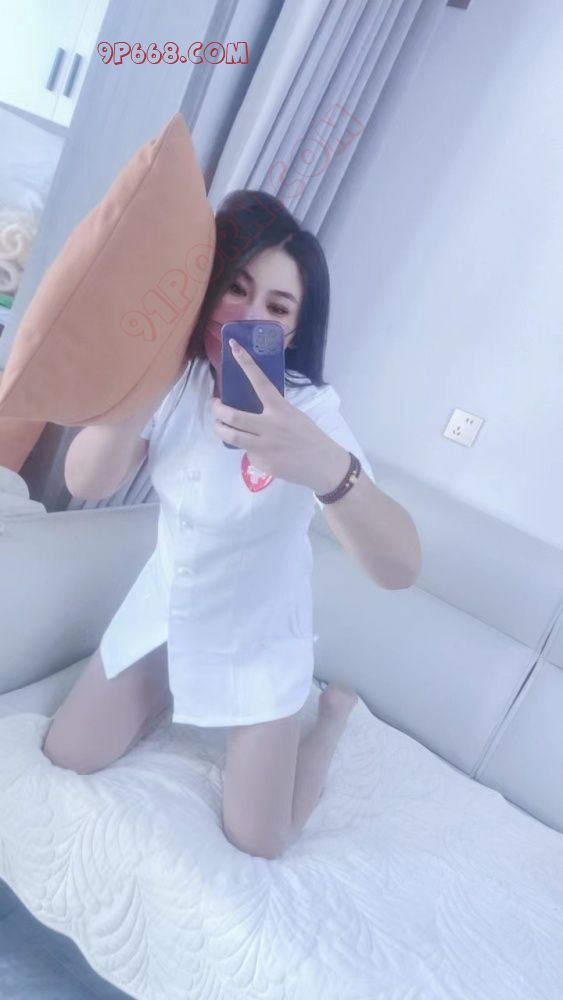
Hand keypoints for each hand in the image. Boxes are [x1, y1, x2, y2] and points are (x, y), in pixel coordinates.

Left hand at [211, 339, 342, 490]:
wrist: (323, 466)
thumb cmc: (310, 437)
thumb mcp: (294, 416)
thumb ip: (274, 411)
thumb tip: (252, 408)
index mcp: (281, 410)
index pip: (260, 382)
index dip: (246, 363)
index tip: (234, 347)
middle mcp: (270, 426)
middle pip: (233, 415)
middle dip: (217, 408)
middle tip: (215, 405)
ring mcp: (265, 446)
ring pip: (231, 436)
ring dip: (220, 428)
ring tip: (219, 425)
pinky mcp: (263, 463)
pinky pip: (247, 453)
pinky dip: (248, 449)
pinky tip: (259, 451)